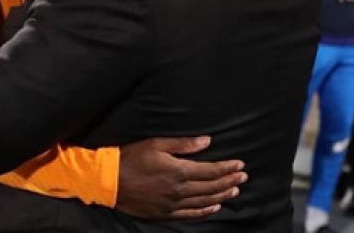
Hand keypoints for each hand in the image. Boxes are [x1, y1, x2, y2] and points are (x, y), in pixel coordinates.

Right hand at [116, 136, 246, 219]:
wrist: (110, 182)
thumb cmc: (132, 158)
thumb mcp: (157, 144)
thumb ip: (183, 144)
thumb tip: (207, 141)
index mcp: (179, 171)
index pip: (211, 170)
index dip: (227, 168)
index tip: (240, 164)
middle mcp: (179, 190)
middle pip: (211, 186)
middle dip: (229, 180)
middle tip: (243, 177)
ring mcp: (173, 204)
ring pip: (204, 201)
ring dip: (222, 195)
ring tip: (235, 190)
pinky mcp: (165, 212)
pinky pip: (191, 213)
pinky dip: (205, 210)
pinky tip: (215, 206)